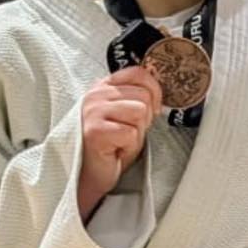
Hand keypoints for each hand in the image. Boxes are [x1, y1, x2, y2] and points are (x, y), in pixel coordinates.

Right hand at [77, 64, 161, 221]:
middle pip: (143, 95)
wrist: (88, 174)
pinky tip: (116, 150)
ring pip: (140, 112)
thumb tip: (159, 90)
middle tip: (127, 132)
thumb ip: (137, 97)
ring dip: (137, 133)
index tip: (152, 109)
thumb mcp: (125, 114)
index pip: (138, 73)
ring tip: (121, 140)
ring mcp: (93, 112)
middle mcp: (95, 95)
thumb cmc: (109, 145)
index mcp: (103, 86)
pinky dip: (129, 147)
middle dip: (144, 118)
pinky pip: (131, 133)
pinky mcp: (95, 131)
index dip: (154, 91)